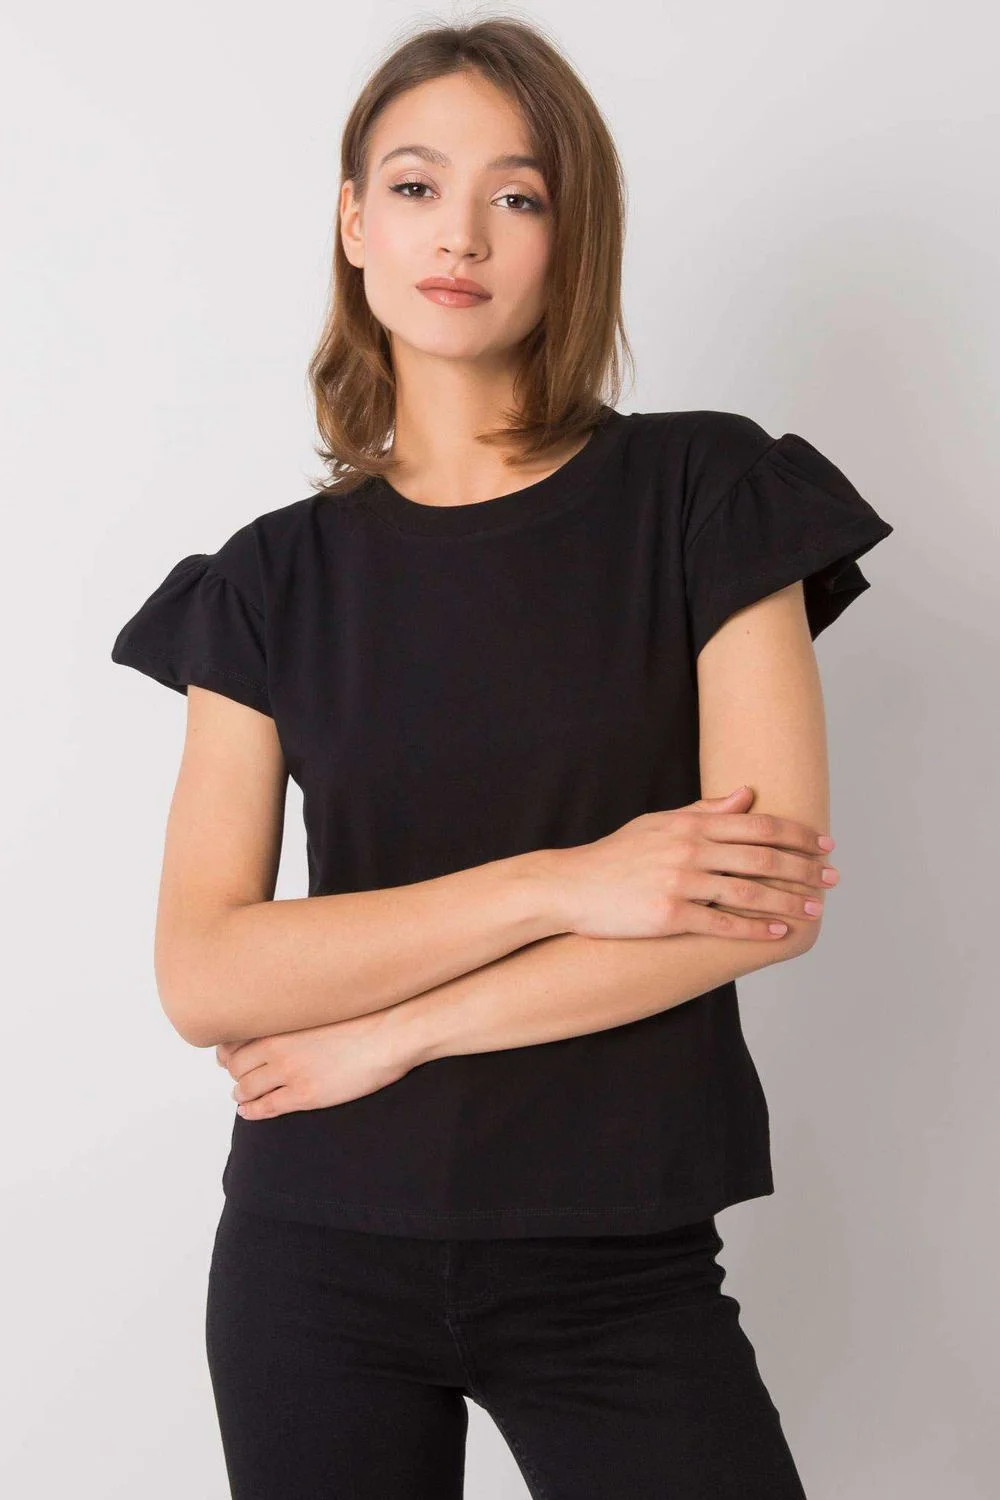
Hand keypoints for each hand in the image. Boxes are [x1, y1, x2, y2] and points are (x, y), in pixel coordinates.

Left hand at [215, 1005, 412, 1119]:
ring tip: (240, 1094)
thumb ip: (298, 1009)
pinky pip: (266, 1106)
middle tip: (234, 1074)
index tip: (228, 1052)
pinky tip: (247, 1111)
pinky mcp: (303, 1094)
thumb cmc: (366, 1014)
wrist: (390, 1033)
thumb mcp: (321, 1003)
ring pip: (246, 1087)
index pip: (236, 1036)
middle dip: (233, 1071)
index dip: (229, 1047)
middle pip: (236, 1064)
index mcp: (281, 1021)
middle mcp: (277, 1045)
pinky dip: (251, 1111)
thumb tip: (289, 1011)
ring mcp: (289, 1072)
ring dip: (240, 1092)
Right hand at [551, 785, 836, 940]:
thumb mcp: (659, 824)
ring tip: (814, 911)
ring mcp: (679, 883)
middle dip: (804, 868)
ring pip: (748, 892)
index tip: (825, 844)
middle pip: (762, 857)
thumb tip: (747, 794)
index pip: (758, 825)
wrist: (571, 887)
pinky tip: (777, 934)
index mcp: (690, 825)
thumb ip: (705, 811)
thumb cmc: (617, 856)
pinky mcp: (669, 916)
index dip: (798, 835)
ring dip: (788, 902)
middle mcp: (689, 850)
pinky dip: (754, 930)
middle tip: (833, 879)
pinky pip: (721, 924)